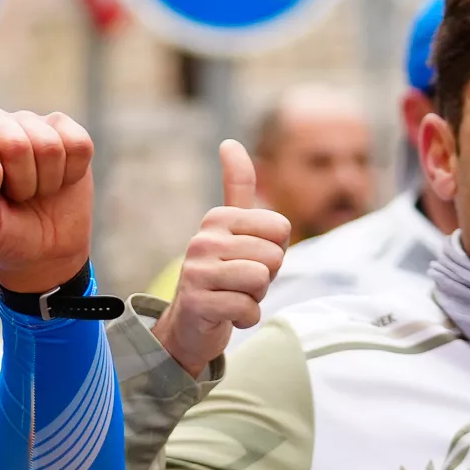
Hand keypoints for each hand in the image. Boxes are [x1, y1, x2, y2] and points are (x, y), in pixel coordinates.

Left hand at [0, 109, 95, 294]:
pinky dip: (72, 173)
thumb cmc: (4, 233)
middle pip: (16, 145)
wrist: (45, 247)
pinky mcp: (64, 127)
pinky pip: (78, 146)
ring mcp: (30, 121)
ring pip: (50, 147)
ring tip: (35, 189)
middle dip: (22, 183)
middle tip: (17, 196)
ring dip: (46, 181)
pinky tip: (57, 178)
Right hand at [154, 141, 292, 378]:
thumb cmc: (222, 275)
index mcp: (217, 219)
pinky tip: (226, 316)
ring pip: (260, 280)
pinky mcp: (197, 303)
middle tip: (240, 284)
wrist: (189, 326)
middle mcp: (203, 240)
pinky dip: (245, 318)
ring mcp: (197, 271)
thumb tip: (229, 143)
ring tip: (233, 297)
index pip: (280, 229)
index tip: (249, 260)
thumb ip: (237, 187)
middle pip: (273, 256)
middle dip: (265, 277)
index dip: (274, 251)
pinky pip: (247, 308)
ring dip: (255, 298)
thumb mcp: (232, 230)